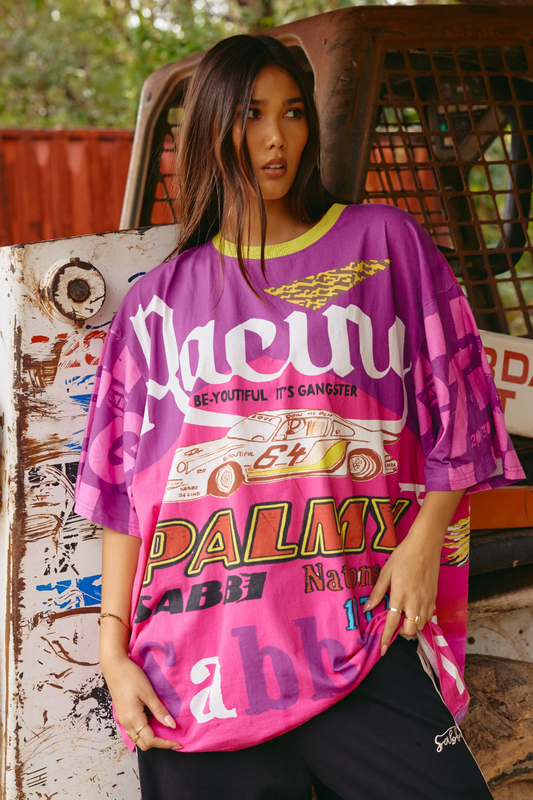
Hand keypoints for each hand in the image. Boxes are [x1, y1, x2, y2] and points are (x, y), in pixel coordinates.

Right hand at [103, 654, 181, 750]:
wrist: (114, 666)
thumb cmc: (131, 677)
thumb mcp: (148, 692)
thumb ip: (159, 710)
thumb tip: (172, 726)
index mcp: (133, 719)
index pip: (150, 740)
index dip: (165, 743)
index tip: (179, 743)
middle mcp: (126, 723)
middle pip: (143, 743)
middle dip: (159, 744)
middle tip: (174, 738)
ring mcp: (123, 719)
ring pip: (138, 737)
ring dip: (152, 737)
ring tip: (166, 731)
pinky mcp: (123, 714)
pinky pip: (135, 729)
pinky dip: (146, 730)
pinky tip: (155, 722)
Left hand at [364, 526, 440, 655]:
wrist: (425, 546)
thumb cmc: (403, 557)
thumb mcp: (386, 573)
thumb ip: (378, 592)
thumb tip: (367, 608)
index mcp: (400, 596)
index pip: (393, 623)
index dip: (387, 638)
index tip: (383, 650)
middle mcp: (415, 602)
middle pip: (410, 630)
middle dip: (401, 634)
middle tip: (394, 627)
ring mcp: (427, 601)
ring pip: (421, 625)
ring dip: (412, 627)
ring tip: (404, 619)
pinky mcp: (434, 598)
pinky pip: (429, 616)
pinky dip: (422, 619)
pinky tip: (415, 612)